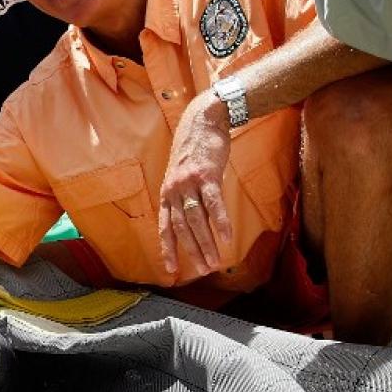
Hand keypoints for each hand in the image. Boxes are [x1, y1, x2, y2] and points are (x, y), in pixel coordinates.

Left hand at [157, 92, 234, 275]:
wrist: (202, 121)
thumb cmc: (194, 152)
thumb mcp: (180, 175)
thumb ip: (182, 197)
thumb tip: (190, 221)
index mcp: (166, 194)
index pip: (164, 228)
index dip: (168, 249)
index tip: (171, 270)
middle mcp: (173, 191)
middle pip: (182, 228)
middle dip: (192, 252)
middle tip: (202, 271)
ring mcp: (189, 183)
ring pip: (196, 220)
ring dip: (206, 243)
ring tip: (214, 262)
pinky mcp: (207, 175)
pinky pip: (213, 204)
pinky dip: (220, 222)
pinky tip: (227, 238)